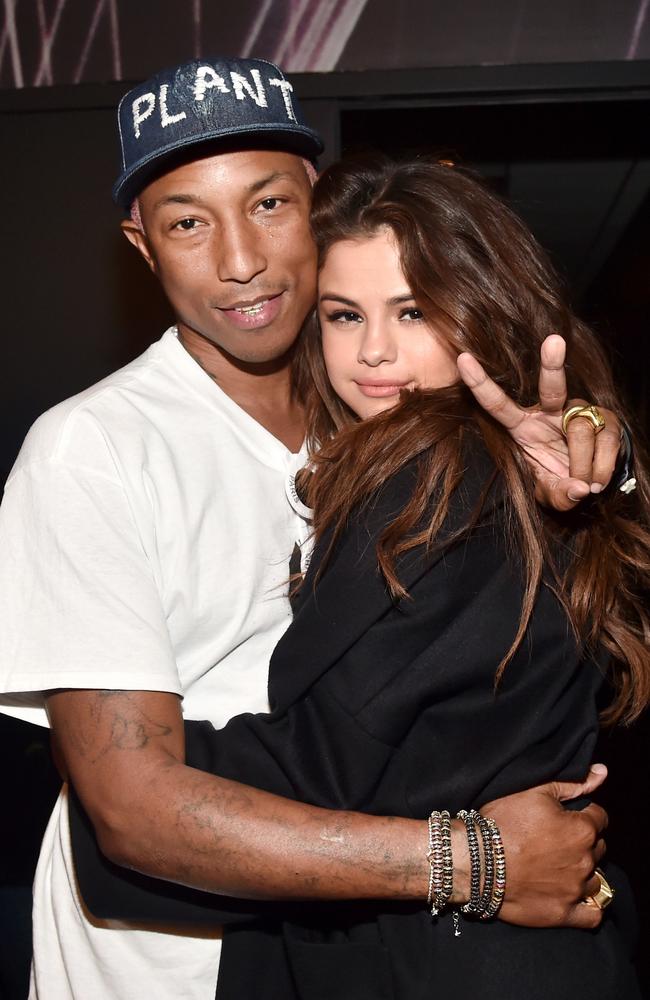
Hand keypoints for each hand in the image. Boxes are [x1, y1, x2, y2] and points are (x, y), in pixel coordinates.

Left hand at [457, 336, 621, 510]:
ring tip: (586, 484)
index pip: (497, 404)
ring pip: (581, 431)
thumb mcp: (552, 493)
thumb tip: (578, 490)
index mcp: (523, 426)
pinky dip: (603, 467)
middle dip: (552, 364)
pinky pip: (606, 441)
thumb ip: (560, 495)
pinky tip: (598, 478)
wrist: (593, 480)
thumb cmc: (560, 480)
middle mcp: (551, 412)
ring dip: (583, 465)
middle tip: (553, 341)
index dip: (480, 383)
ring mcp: (580, 412)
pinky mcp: (607, 419)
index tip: (463, 358)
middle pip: (552, 387)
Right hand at [482, 764, 607, 927]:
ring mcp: (574, 890)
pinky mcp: (562, 913)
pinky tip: (575, 895)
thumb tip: (601, 772)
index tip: (567, 816)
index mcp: (581, 830)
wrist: (474, 860)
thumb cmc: (502, 822)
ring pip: (595, 879)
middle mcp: (584, 860)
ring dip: (583, 871)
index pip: (599, 818)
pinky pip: (592, 915)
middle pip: (597, 848)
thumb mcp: (535, 791)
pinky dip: (588, 906)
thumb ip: (572, 784)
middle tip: (557, 839)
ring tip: (559, 865)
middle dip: (583, 842)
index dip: (584, 814)